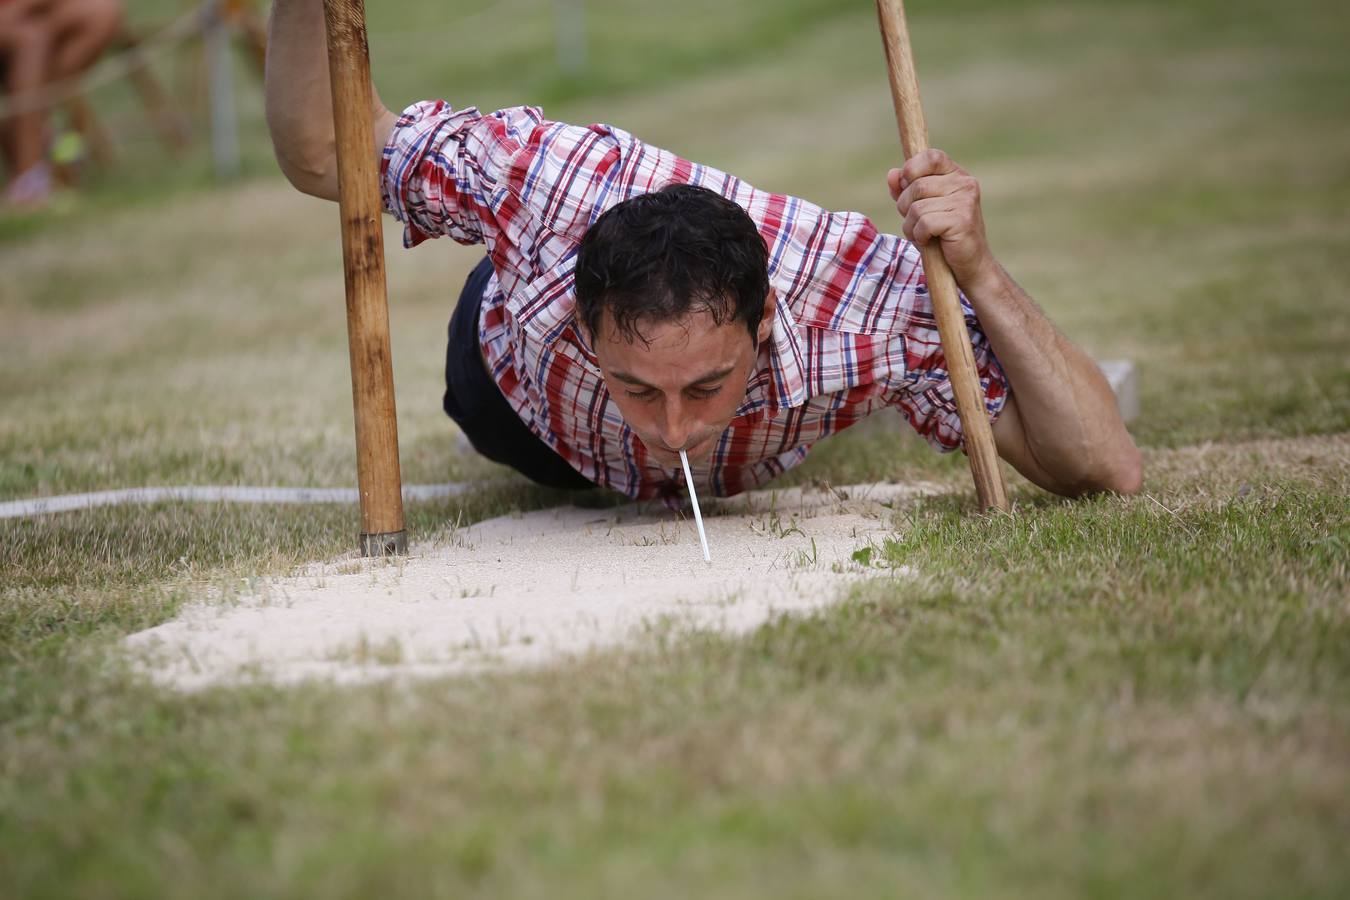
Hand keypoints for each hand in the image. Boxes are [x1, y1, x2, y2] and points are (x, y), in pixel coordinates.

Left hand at [887, 149, 997, 292]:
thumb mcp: (921, 210)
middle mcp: (964, 183)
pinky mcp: (962, 220)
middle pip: (916, 185)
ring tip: (924, 234)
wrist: (969, 266)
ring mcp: (965, 200)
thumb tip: (892, 174)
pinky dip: (920, 236)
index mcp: (956, 175)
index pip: (931, 156)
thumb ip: (905, 190)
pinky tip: (930, 240)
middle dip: (905, 207)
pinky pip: (924, 223)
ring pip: (917, 206)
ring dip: (911, 226)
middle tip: (916, 223)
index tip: (908, 187)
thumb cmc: (943, 237)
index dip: (912, 169)